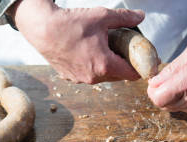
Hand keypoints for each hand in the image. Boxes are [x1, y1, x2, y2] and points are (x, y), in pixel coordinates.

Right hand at [10, 0, 144, 83]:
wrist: (43, 30)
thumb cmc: (71, 24)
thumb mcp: (102, 17)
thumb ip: (125, 18)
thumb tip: (140, 16)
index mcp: (104, 65)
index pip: (131, 74)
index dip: (140, 67)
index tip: (142, 60)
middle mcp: (92, 77)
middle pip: (118, 76)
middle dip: (123, 65)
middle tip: (125, 50)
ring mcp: (80, 79)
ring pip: (102, 77)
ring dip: (107, 66)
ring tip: (106, 49)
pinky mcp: (69, 77)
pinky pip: (87, 75)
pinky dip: (92, 66)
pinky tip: (89, 52)